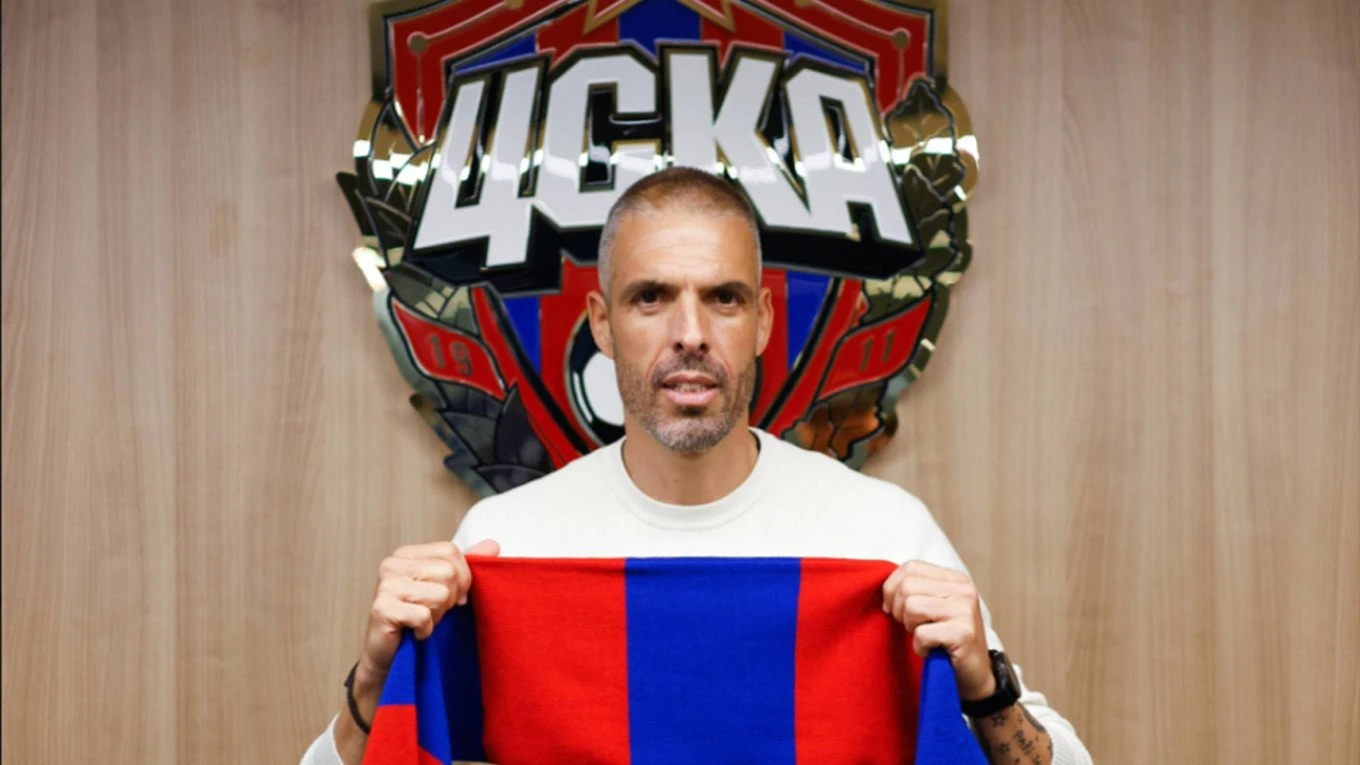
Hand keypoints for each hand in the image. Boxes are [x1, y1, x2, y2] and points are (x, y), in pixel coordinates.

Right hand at [357, 539, 499, 688]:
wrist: (391, 659)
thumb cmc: (419, 621)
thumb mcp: (447, 589)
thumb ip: (468, 566)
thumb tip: (493, 544)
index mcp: (407, 554)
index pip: (451, 551)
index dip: (461, 578)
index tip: (451, 598)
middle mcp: (392, 564)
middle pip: (448, 572)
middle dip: (449, 599)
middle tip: (433, 612)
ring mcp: (385, 586)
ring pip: (440, 594)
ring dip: (437, 616)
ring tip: (422, 621)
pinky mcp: (382, 609)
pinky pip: (424, 616)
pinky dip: (426, 630)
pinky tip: (415, 633)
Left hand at [881, 560, 993, 700]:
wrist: (974, 675)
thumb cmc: (946, 640)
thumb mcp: (932, 607)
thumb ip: (914, 590)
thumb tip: (884, 589)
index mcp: (955, 579)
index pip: (910, 567)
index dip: (892, 588)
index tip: (893, 609)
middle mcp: (964, 589)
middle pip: (907, 587)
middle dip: (899, 611)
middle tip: (912, 627)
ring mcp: (965, 610)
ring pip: (911, 607)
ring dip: (911, 628)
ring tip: (925, 637)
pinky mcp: (963, 633)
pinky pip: (922, 633)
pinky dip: (920, 647)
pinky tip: (932, 651)